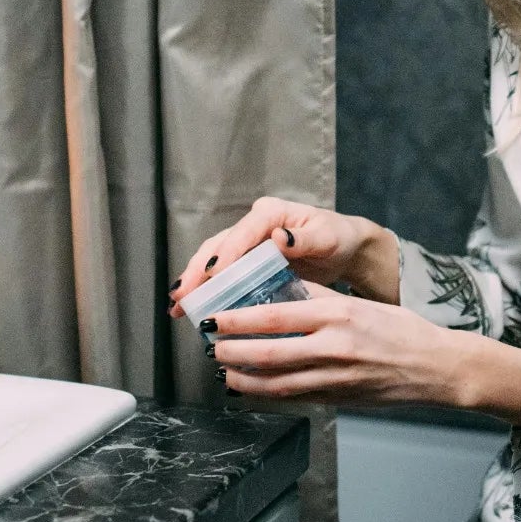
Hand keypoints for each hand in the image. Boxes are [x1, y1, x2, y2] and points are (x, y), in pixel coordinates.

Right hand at [167, 196, 398, 317]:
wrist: (344, 248)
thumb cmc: (338, 238)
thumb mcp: (328, 238)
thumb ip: (306, 238)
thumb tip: (279, 237)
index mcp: (271, 214)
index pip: (242, 233)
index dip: (226, 254)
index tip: (212, 275)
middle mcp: (254, 224)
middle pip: (219, 246)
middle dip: (197, 271)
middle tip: (181, 296)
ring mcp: (247, 242)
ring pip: (213, 259)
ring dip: (194, 282)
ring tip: (177, 306)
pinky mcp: (246, 260)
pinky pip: (221, 273)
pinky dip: (205, 289)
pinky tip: (190, 307)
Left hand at [205, 283, 509, 410]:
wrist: (435, 367)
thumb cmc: (400, 330)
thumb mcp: (358, 302)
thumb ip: (318, 298)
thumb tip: (277, 291)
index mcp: (337, 314)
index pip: (276, 316)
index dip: (238, 320)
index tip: (215, 317)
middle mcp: (334, 347)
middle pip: (269, 353)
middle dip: (232, 351)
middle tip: (211, 346)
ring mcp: (336, 377)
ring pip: (277, 382)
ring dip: (244, 377)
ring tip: (223, 370)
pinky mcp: (339, 398)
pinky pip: (294, 396)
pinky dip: (267, 393)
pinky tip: (251, 388)